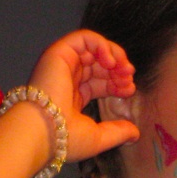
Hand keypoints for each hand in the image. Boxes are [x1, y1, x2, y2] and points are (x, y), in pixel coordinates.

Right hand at [26, 29, 139, 160]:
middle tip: (129, 78)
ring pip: (94, 48)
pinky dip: (102, 44)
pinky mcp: (58, 53)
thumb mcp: (98, 138)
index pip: (101, 81)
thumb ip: (118, 132)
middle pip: (100, 64)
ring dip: (115, 55)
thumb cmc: (65, 139)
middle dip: (120, 69)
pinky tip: (111, 61)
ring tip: (123, 69)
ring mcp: (63, 65)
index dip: (118, 82)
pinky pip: (84, 38)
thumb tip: (135, 134)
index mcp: (73, 96)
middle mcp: (67, 78)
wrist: (41, 133)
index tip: (130, 90)